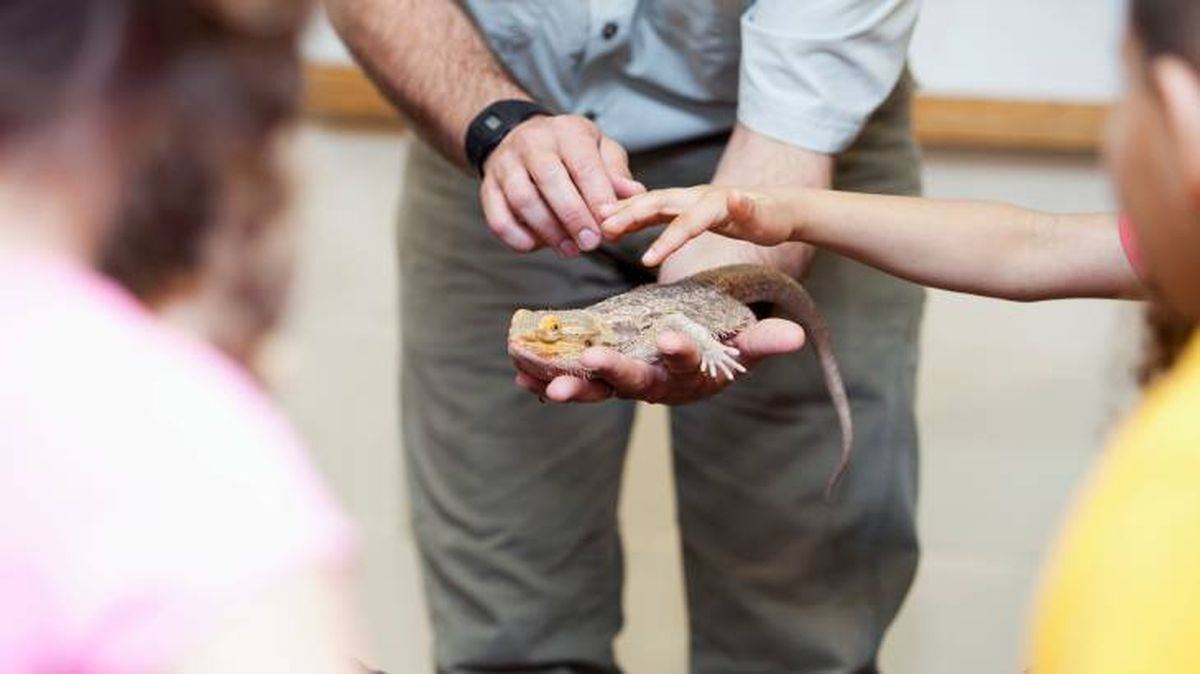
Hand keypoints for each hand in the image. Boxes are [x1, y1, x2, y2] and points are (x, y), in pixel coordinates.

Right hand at [480, 114, 644, 256]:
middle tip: (591, 243)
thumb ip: (616, 171)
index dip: (597, 198)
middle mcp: (533, 143)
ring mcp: (506, 165)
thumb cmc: (569, 150)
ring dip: (548, 230)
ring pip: (522, 199)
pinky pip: (497, 217)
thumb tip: (635, 194)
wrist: (520, 137)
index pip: (583, 164)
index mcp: (566, 132)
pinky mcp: (488, 187)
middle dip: (573, 216)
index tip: (610, 227)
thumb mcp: (599, 149)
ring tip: (569, 250)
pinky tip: (537, 246)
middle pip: (550, 179)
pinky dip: (516, 237)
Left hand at [514, 318, 804, 404]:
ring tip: (541, 382)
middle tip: (592, 360)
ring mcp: (623, 380)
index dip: (679, 352)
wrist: (691, 354)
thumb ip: (762, 340)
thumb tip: (795, 337)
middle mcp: (654, 383)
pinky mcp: (599, 372)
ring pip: (595, 386)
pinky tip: (521, 376)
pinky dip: (546, 379)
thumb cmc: (719, 345)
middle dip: (611, 372)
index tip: (670, 337)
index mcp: (688, 374)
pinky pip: (572, 379)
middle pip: (632, 380)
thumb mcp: (741, 342)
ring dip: (569, 384)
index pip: (686, 364)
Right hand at [600, 185, 800, 265]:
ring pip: (652, 203)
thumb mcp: (768, 220)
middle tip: (602, 227)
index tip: (646, 261)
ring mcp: (689, 199)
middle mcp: (697, 196)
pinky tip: (615, 222)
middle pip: (659, 203)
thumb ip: (748, 211)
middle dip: (630, 214)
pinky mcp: (685, 206)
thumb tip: (735, 197)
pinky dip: (633, 214)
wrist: (777, 206)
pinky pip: (654, 209)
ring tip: (599, 222)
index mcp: (715, 203)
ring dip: (625, 211)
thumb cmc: (773, 219)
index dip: (666, 240)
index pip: (687, 221)